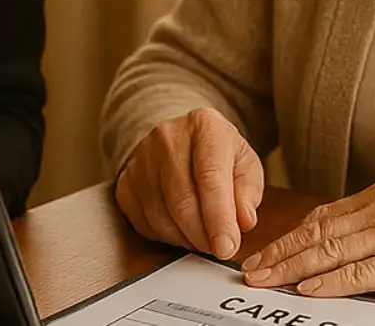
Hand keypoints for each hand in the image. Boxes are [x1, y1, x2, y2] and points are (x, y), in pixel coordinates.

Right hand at [115, 108, 264, 259]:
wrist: (181, 142)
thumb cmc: (219, 157)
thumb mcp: (246, 166)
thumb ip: (248, 193)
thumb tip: (244, 221)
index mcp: (204, 125)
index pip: (210, 177)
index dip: (219, 218)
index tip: (227, 248)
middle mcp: (167, 136)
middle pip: (182, 200)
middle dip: (203, 235)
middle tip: (218, 249)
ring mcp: (141, 158)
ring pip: (161, 216)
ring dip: (185, 238)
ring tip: (203, 238)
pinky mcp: (125, 181)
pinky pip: (143, 222)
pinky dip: (166, 236)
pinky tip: (181, 230)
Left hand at [240, 182, 374, 297]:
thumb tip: (350, 240)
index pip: (323, 216)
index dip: (290, 235)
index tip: (266, 250)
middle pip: (318, 232)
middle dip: (280, 252)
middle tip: (250, 268)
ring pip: (330, 251)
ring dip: (292, 267)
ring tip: (266, 278)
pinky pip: (360, 273)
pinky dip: (330, 282)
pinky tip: (308, 289)